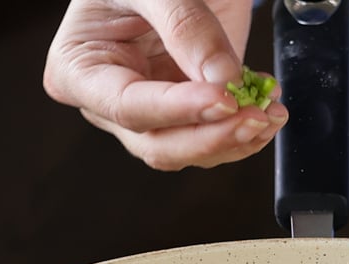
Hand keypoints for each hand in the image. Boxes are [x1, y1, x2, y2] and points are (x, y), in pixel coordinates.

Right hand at [43, 0, 286, 170]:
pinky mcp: (187, 111)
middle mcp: (111, 100)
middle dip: (210, 137)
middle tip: (253, 116)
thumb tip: (222, 80)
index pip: (127, 106)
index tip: (222, 99)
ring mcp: (152, 110)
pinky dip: (246, 130)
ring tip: (268, 110)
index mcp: (80, 68)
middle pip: (158, 144)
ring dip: (235, 138)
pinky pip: (214, 136)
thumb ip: (186, 27)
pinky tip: (266, 107)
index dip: (177, 109)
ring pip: (190, 150)